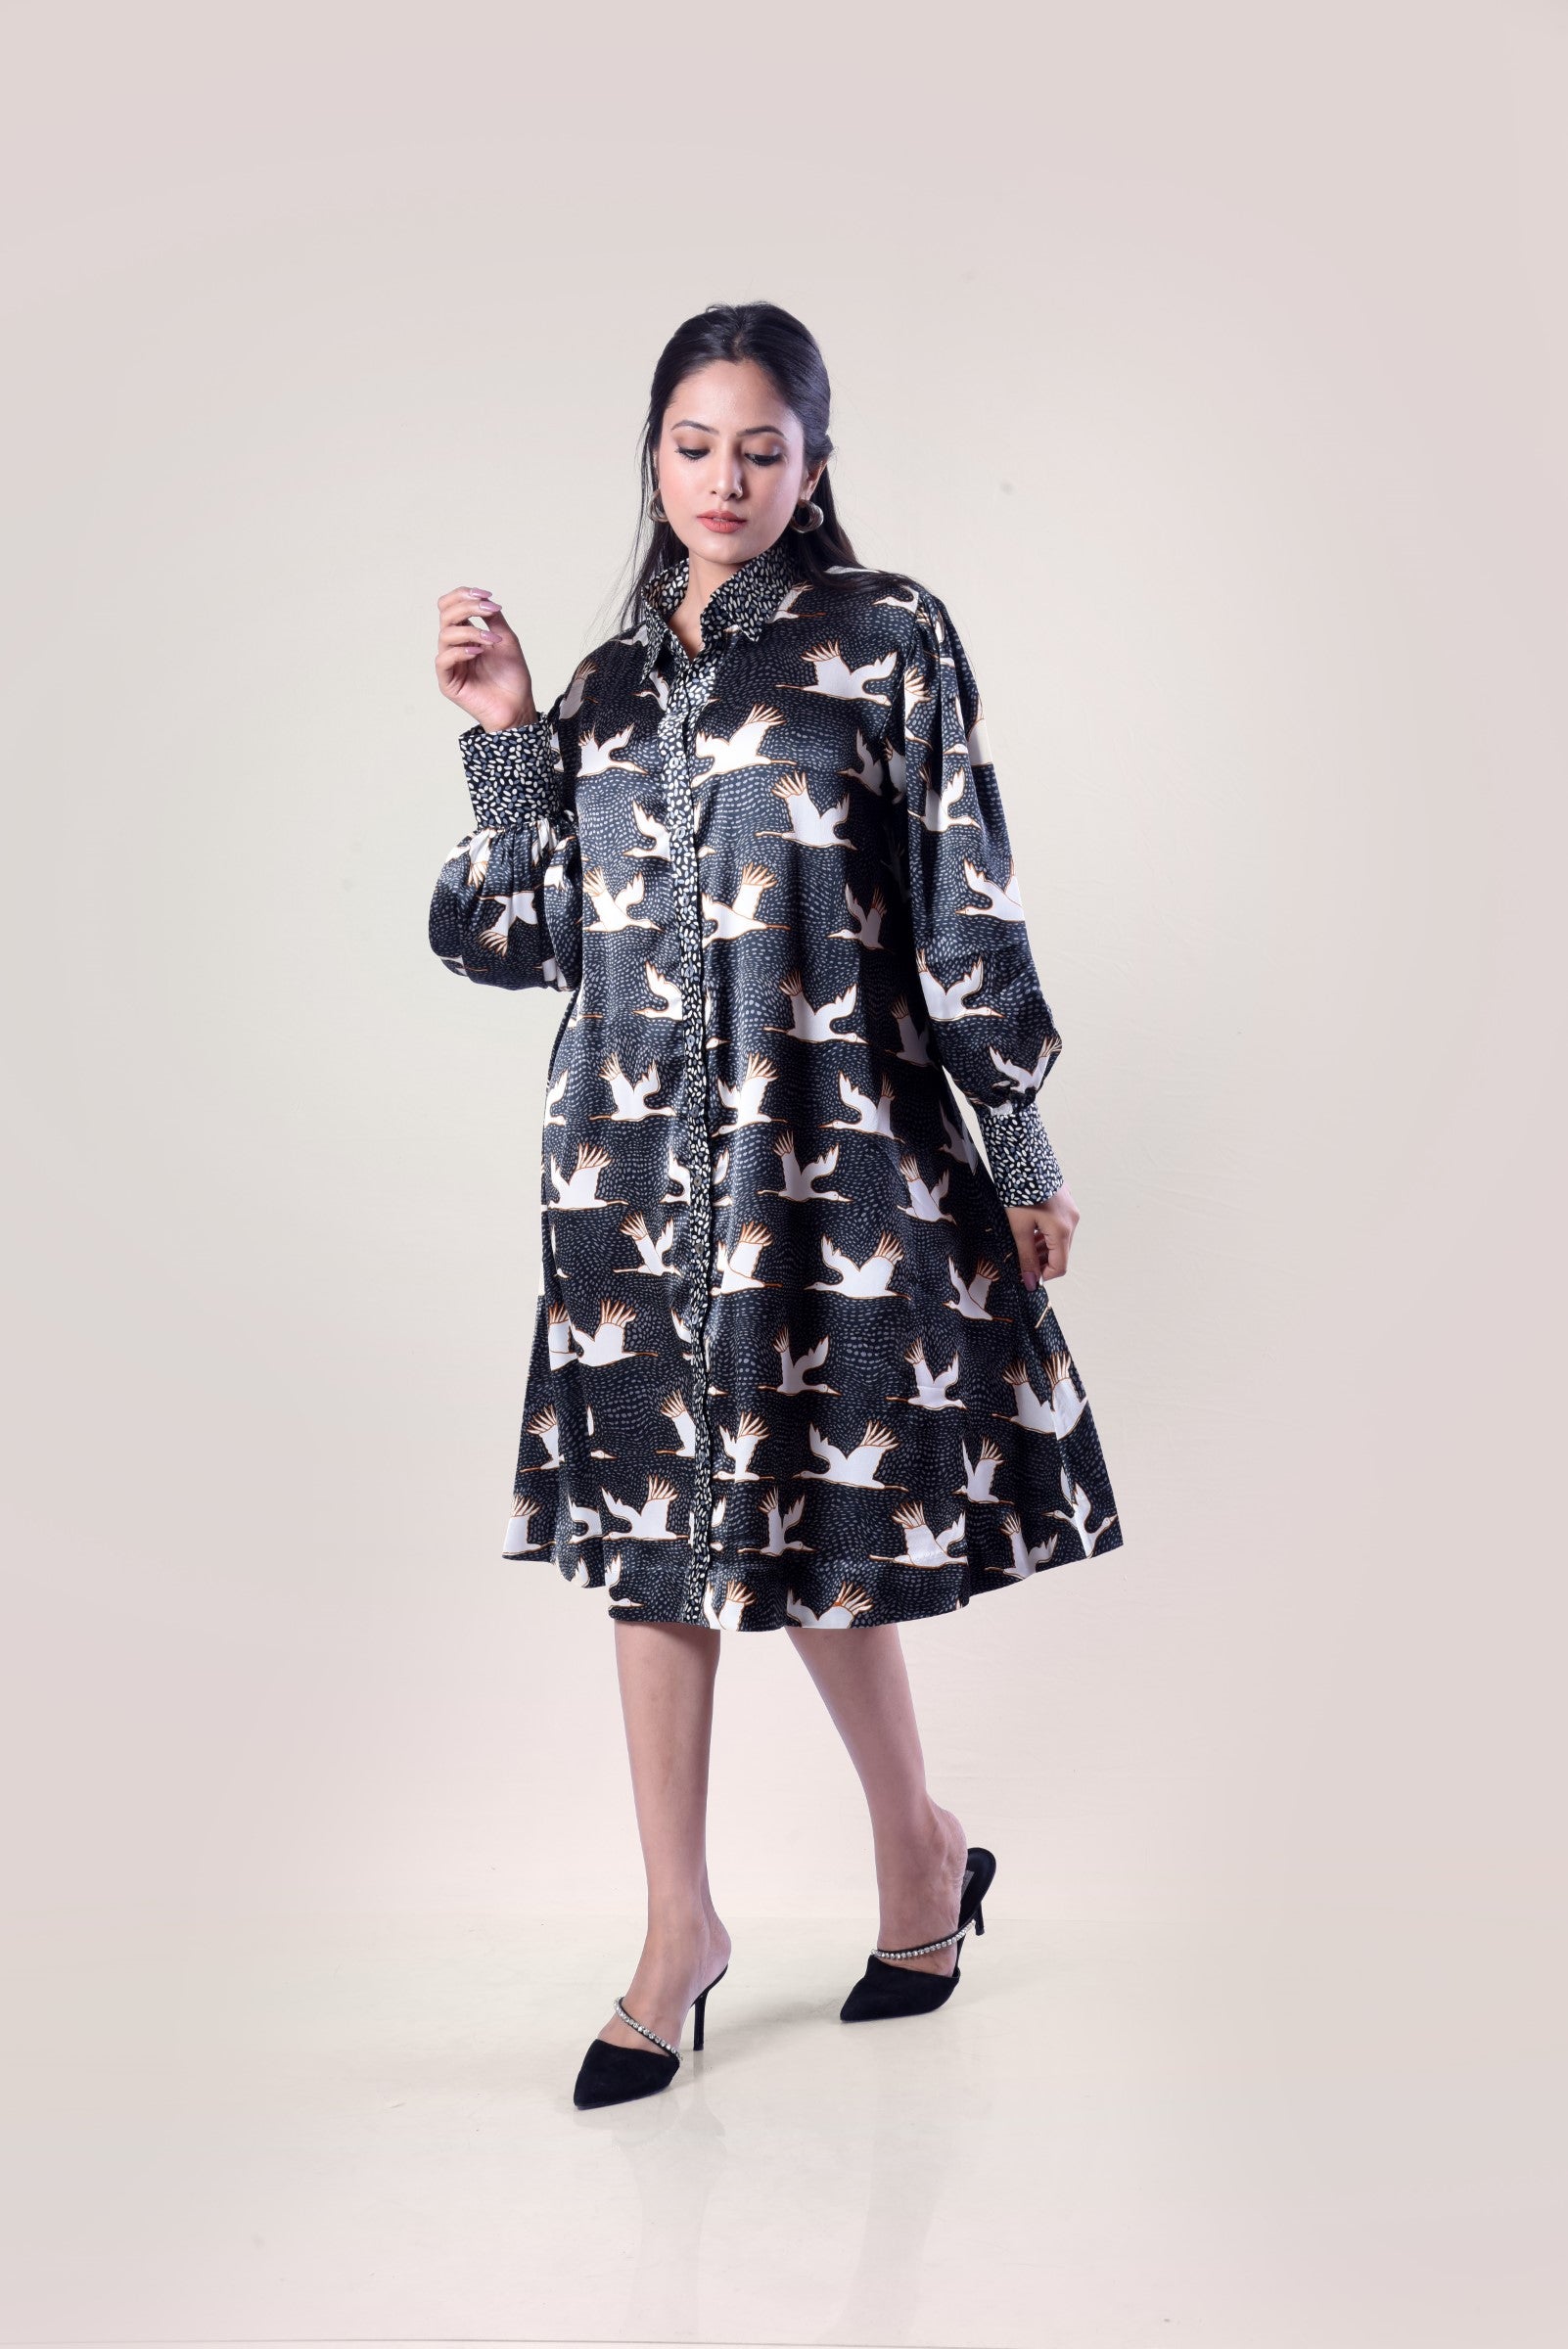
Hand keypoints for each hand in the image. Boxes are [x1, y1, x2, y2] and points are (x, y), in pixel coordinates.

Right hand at [435, 585, 536, 733]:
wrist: (517, 706)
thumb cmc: (512, 677)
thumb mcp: (506, 640)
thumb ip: (493, 619)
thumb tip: (484, 599)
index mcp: (466, 635)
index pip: (451, 606)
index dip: (463, 595)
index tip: (486, 594)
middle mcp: (455, 646)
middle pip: (445, 615)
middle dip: (467, 607)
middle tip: (489, 610)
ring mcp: (450, 664)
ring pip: (445, 635)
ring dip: (470, 631)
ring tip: (491, 640)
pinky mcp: (448, 682)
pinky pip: (443, 660)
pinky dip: (459, 651)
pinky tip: (477, 652)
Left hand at [1005, 1190, 1078, 1289]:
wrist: (1023, 1156)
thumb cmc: (1019, 1190)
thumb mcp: (1018, 1227)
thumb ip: (1025, 1256)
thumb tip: (1030, 1282)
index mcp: (1062, 1229)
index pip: (1059, 1266)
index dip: (1042, 1276)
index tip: (1025, 1278)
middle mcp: (1072, 1221)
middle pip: (1060, 1254)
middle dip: (1041, 1263)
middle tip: (1019, 1263)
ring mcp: (1071, 1211)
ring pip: (1059, 1241)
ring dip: (1042, 1249)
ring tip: (1021, 1247)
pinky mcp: (1066, 1203)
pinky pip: (1059, 1227)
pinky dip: (1045, 1235)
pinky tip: (1029, 1232)